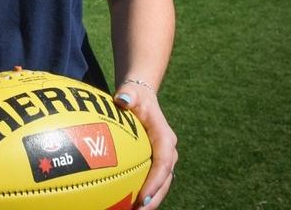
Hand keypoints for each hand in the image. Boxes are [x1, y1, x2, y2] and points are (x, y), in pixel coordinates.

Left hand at [115, 81, 177, 207]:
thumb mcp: (132, 92)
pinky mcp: (154, 162)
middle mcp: (167, 150)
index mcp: (164, 136)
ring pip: (161, 182)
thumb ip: (129, 94)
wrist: (141, 97)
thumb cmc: (134, 96)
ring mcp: (162, 157)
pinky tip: (125, 204)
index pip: (164, 161)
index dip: (156, 180)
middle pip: (166, 177)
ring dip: (151, 199)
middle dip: (155, 197)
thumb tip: (123, 99)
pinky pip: (151, 180)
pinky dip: (142, 193)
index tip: (144, 196)